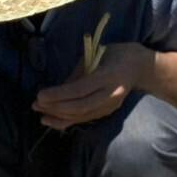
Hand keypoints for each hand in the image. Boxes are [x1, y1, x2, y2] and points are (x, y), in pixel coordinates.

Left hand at [32, 42, 151, 129]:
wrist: (141, 67)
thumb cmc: (115, 55)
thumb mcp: (95, 55)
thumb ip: (77, 74)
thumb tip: (56, 90)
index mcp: (108, 76)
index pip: (80, 89)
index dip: (58, 95)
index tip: (40, 94)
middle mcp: (111, 93)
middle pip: (80, 106)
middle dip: (55, 108)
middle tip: (36, 104)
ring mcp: (111, 105)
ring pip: (82, 116)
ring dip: (58, 116)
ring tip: (40, 113)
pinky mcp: (108, 112)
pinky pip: (85, 119)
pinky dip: (67, 121)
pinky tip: (52, 120)